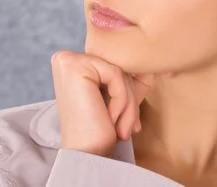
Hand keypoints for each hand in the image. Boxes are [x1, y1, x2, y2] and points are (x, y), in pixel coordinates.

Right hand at [50, 50, 165, 157]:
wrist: (84, 158)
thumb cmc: (98, 132)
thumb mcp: (115, 98)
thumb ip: (127, 77)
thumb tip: (150, 65)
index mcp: (71, 63)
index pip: (114, 67)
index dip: (130, 92)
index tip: (135, 120)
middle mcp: (65, 58)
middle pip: (118, 67)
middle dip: (131, 98)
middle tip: (132, 128)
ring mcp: (69, 60)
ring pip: (120, 72)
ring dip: (129, 103)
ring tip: (125, 130)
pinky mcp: (76, 67)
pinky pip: (117, 76)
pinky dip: (123, 102)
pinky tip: (112, 122)